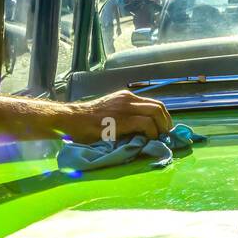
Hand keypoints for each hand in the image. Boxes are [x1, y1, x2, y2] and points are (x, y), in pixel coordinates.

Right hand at [54, 90, 172, 142]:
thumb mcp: (110, 113)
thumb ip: (125, 117)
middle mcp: (128, 99)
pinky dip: (152, 133)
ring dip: (161, 128)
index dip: (162, 117)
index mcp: (126, 97)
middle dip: (166, 123)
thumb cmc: (87, 122)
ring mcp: (125, 107)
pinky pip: (146, 123)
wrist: (71, 120)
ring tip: (158, 139)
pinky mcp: (122, 119)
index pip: (153, 104)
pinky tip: (148, 140)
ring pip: (156, 113)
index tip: (163, 130)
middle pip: (158, 107)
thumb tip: (141, 130)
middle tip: (164, 136)